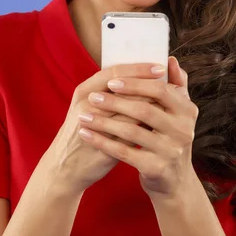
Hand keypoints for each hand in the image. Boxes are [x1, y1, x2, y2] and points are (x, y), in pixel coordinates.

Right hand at [43, 62, 169, 197]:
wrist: (64, 168)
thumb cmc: (83, 133)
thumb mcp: (90, 107)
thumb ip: (112, 93)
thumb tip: (142, 78)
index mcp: (84, 91)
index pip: (115, 71)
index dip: (139, 68)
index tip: (160, 67)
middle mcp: (86, 104)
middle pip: (124, 88)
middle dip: (150, 85)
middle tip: (171, 85)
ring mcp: (92, 124)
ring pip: (128, 109)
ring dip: (150, 104)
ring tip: (170, 101)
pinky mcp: (101, 144)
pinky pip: (128, 133)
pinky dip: (145, 126)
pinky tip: (159, 124)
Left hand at [78, 56, 198, 200]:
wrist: (173, 181)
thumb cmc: (169, 138)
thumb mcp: (177, 113)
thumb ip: (175, 86)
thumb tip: (170, 59)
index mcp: (187, 110)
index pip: (160, 90)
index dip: (135, 84)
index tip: (112, 82)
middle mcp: (184, 130)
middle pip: (145, 109)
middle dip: (115, 102)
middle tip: (93, 98)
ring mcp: (172, 151)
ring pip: (132, 131)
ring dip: (104, 122)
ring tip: (84, 116)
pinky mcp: (157, 169)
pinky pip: (124, 153)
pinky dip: (103, 142)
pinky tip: (88, 135)